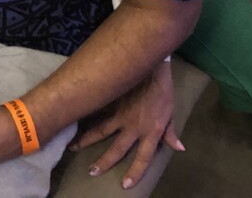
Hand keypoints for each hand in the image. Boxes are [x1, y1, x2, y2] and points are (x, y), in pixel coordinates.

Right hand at [69, 60, 183, 189]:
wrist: (150, 66)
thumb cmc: (163, 90)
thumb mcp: (170, 112)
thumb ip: (170, 132)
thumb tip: (179, 148)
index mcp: (151, 132)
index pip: (143, 158)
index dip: (135, 172)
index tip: (125, 185)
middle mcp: (134, 127)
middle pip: (117, 149)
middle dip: (104, 162)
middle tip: (92, 171)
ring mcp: (120, 114)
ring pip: (101, 131)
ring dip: (86, 140)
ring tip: (73, 147)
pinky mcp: (111, 102)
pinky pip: (98, 113)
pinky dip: (85, 118)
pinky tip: (73, 120)